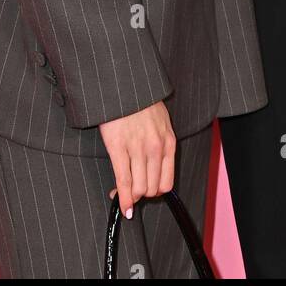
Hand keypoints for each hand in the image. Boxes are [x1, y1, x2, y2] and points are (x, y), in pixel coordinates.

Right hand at [101, 101, 175, 218]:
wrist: (127, 84)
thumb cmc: (142, 103)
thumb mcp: (160, 122)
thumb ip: (159, 145)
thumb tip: (151, 168)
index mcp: (168, 143)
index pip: (166, 183)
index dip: (154, 194)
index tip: (144, 194)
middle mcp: (156, 148)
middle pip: (151, 189)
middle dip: (139, 196)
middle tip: (130, 194)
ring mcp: (138, 149)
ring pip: (137, 188)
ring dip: (129, 197)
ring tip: (120, 195)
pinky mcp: (118, 147)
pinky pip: (123, 180)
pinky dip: (121, 196)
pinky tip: (117, 201)